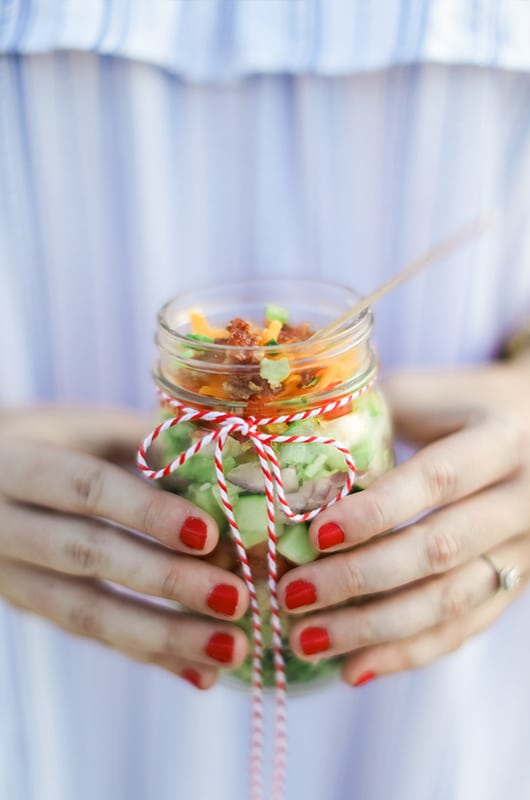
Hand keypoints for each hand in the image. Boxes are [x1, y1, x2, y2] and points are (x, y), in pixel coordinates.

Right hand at [0, 407, 248, 688]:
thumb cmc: (54, 443)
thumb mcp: (88, 429)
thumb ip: (146, 444)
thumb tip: (230, 466)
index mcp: (22, 464)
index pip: (87, 488)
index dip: (147, 512)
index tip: (210, 534)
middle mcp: (5, 523)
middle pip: (88, 555)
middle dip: (166, 581)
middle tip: (235, 600)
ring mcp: (11, 575)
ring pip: (85, 613)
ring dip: (164, 637)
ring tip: (231, 650)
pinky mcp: (30, 608)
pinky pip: (90, 637)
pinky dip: (148, 656)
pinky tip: (199, 672)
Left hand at [277, 359, 529, 684]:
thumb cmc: (465, 406)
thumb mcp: (427, 395)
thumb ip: (368, 416)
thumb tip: (283, 449)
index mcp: (501, 440)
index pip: (438, 480)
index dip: (377, 510)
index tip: (315, 534)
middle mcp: (522, 500)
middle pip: (440, 550)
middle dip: (359, 578)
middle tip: (292, 595)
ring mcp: (524, 550)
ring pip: (450, 602)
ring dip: (374, 629)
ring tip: (306, 641)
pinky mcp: (514, 585)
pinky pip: (463, 630)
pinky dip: (406, 653)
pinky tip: (353, 667)